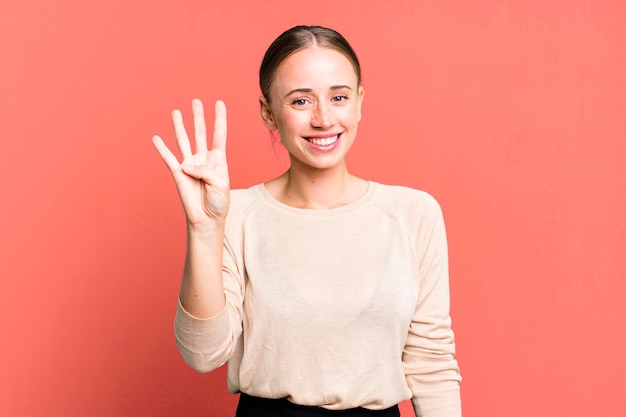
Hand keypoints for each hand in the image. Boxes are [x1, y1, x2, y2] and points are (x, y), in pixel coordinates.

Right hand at [152, 99, 229, 227]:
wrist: (207, 218)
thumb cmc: (218, 202)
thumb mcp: (220, 183)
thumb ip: (206, 171)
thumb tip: (186, 164)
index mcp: (218, 159)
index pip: (219, 134)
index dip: (219, 118)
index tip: (219, 103)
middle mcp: (203, 158)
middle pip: (200, 132)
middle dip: (198, 116)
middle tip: (195, 101)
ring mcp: (190, 164)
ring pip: (184, 140)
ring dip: (180, 126)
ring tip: (176, 112)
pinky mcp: (178, 173)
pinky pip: (168, 158)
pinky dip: (162, 148)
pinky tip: (156, 138)